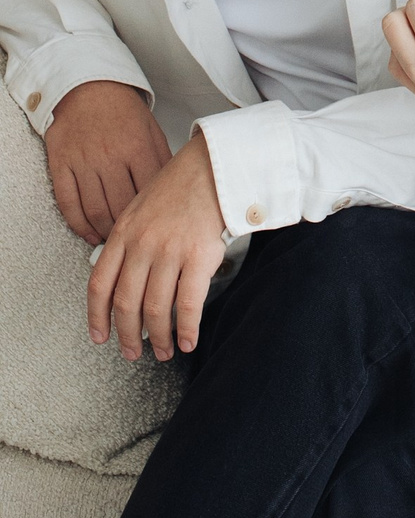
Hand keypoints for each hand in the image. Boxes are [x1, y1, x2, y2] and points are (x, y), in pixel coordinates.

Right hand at [44, 80, 172, 244]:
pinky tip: (89, 234)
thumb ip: (162, 160)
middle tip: (134, 243)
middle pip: (120, 207)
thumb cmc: (122, 110)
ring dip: (105, 232)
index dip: (151, 217)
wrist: (86, 87)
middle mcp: (109, 156)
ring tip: (113, 241)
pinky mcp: (61, 166)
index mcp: (137, 146)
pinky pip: (69, 204)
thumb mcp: (151, 129)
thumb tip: (173, 191)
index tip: (155, 230)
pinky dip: (79, 225)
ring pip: (95, 211)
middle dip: (128, 231)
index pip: (147, 194)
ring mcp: (83, 162)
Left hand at [87, 134, 228, 361]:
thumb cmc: (181, 186)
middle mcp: (142, 244)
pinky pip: (187, 304)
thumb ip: (128, 241)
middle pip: (126, 303)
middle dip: (128, 336)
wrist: (214, 165)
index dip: (97, 317)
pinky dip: (186, 329)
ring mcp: (170, 250)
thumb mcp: (140, 208)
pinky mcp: (199, 255)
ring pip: (155, 308)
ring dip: (159, 338)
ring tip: (164, 351)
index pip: (100, 284)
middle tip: (132, 353)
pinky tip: (188, 341)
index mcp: (123, 233)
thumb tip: (124, 280)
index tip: (100, 337)